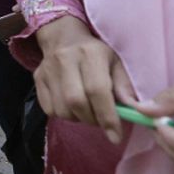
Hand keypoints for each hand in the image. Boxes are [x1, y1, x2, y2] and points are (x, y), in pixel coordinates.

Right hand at [33, 15, 134, 143]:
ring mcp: (48, 69)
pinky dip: (64, 115)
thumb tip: (135, 111)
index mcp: (90, 53)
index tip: (116, 136)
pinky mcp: (37, 78)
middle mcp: (65, 59)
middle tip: (101, 120)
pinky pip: (49, 110)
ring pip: (62, 109)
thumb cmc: (96, 53)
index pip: (97, 90)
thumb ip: (125, 87)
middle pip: (76, 102)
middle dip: (92, 120)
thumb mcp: (117, 63)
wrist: (63, 36)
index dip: (107, 116)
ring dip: (78, 118)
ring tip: (87, 110)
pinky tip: (72, 106)